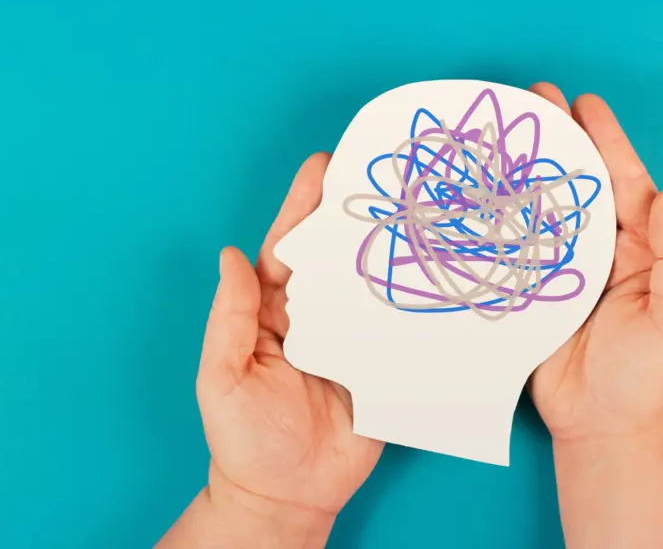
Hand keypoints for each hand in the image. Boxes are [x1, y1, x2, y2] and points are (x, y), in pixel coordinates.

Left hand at [160, 153, 383, 547]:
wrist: (285, 497)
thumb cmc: (242, 439)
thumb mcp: (223, 376)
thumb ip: (230, 317)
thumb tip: (231, 255)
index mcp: (272, 311)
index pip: (288, 247)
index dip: (303, 206)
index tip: (323, 165)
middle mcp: (314, 317)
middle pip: (336, 256)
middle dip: (356, 212)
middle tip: (384, 168)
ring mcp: (350, 341)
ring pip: (371, 285)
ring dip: (392, 249)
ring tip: (420, 206)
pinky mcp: (382, 369)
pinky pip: (400, 331)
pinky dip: (418, 304)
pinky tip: (440, 272)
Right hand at [527, 84, 662, 442]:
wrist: (602, 429)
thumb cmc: (650, 379)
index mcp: (642, 250)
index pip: (625, 184)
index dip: (606, 142)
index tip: (584, 104)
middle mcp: (601, 252)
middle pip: (578, 186)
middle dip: (559, 142)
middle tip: (532, 102)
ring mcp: (562, 272)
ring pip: (541, 211)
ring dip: (522, 174)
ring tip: (498, 139)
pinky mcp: (529, 294)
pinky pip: (513, 250)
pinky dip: (497, 222)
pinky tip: (477, 200)